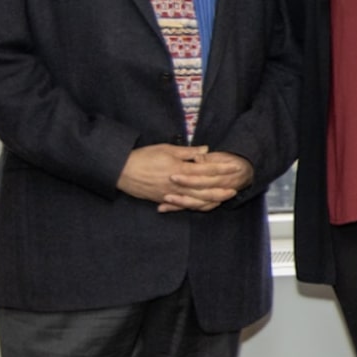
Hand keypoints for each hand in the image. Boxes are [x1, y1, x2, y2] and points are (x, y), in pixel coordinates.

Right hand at [118, 145, 252, 212]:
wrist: (121, 170)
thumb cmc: (143, 156)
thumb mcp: (166, 149)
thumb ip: (187, 152)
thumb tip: (205, 150)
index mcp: (180, 168)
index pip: (206, 169)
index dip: (222, 168)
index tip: (234, 167)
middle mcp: (178, 183)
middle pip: (204, 188)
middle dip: (221, 188)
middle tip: (235, 188)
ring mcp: (171, 194)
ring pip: (196, 199)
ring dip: (211, 199)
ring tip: (223, 199)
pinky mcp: (163, 199)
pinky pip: (182, 205)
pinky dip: (194, 206)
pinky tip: (203, 207)